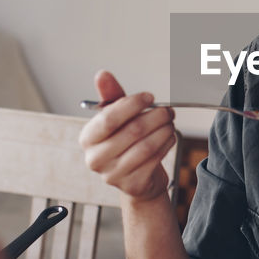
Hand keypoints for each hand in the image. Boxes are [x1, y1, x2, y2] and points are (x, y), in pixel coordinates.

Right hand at [79, 70, 176, 202]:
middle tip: (167, 110)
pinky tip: (169, 137)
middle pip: (132, 131)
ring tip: (170, 122)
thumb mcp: (117, 118)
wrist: (136, 178)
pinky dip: (166, 144)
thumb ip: (111, 97)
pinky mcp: (132, 184)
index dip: (132, 104)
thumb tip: (102, 74)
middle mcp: (95, 158)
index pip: (109, 118)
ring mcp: (112, 175)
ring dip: (164, 130)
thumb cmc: (125, 143)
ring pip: (146, 145)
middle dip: (155, 116)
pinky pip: (155, 159)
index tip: (150, 97)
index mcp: (88, 138)